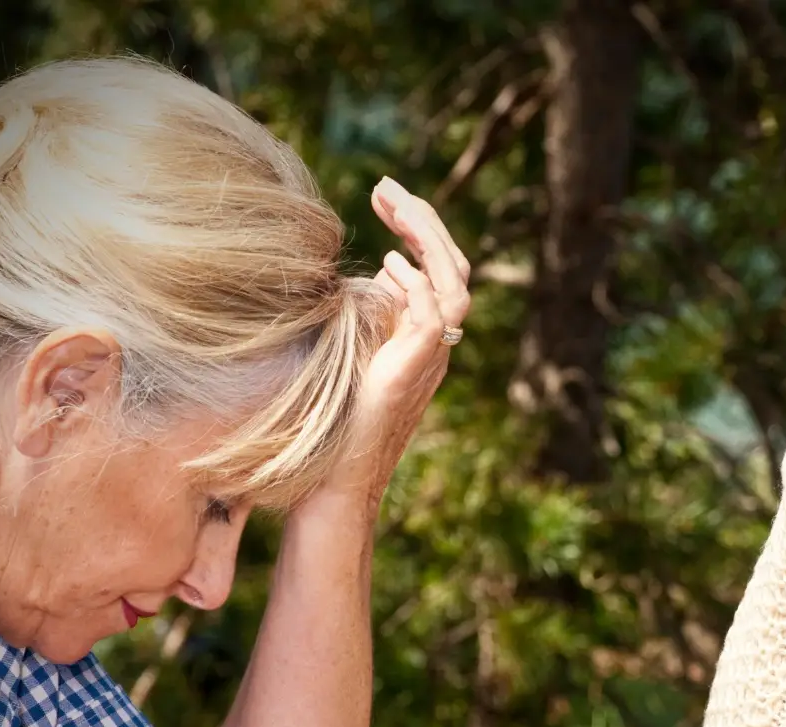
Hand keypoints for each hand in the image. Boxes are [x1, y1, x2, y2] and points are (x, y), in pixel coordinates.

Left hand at [325, 177, 471, 503]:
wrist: (337, 479)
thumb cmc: (330, 426)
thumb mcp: (344, 353)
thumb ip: (358, 316)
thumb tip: (349, 277)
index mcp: (423, 337)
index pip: (438, 269)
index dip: (416, 228)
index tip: (381, 197)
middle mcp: (436, 344)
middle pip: (453, 267)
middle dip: (421, 219)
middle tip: (384, 188)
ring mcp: (430, 358)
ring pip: (455, 284)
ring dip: (426, 240)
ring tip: (392, 209)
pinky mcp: (415, 370)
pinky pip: (435, 315)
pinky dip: (417, 285)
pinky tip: (386, 265)